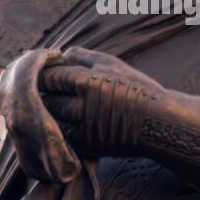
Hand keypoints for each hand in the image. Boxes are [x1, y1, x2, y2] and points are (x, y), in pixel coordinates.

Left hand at [39, 47, 163, 157]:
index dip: (43, 75)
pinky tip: (67, 121)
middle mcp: (85, 106)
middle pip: (48, 99)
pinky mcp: (90, 145)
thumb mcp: (113, 64)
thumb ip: (84, 56)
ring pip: (54, 119)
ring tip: (53, 105)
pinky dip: (62, 128)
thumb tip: (61, 54)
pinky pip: (65, 135)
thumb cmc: (137, 88)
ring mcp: (86, 128)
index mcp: (89, 82)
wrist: (160, 123)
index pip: (51, 77)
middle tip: (39, 91)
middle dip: (42, 94)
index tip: (42, 74)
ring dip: (49, 112)